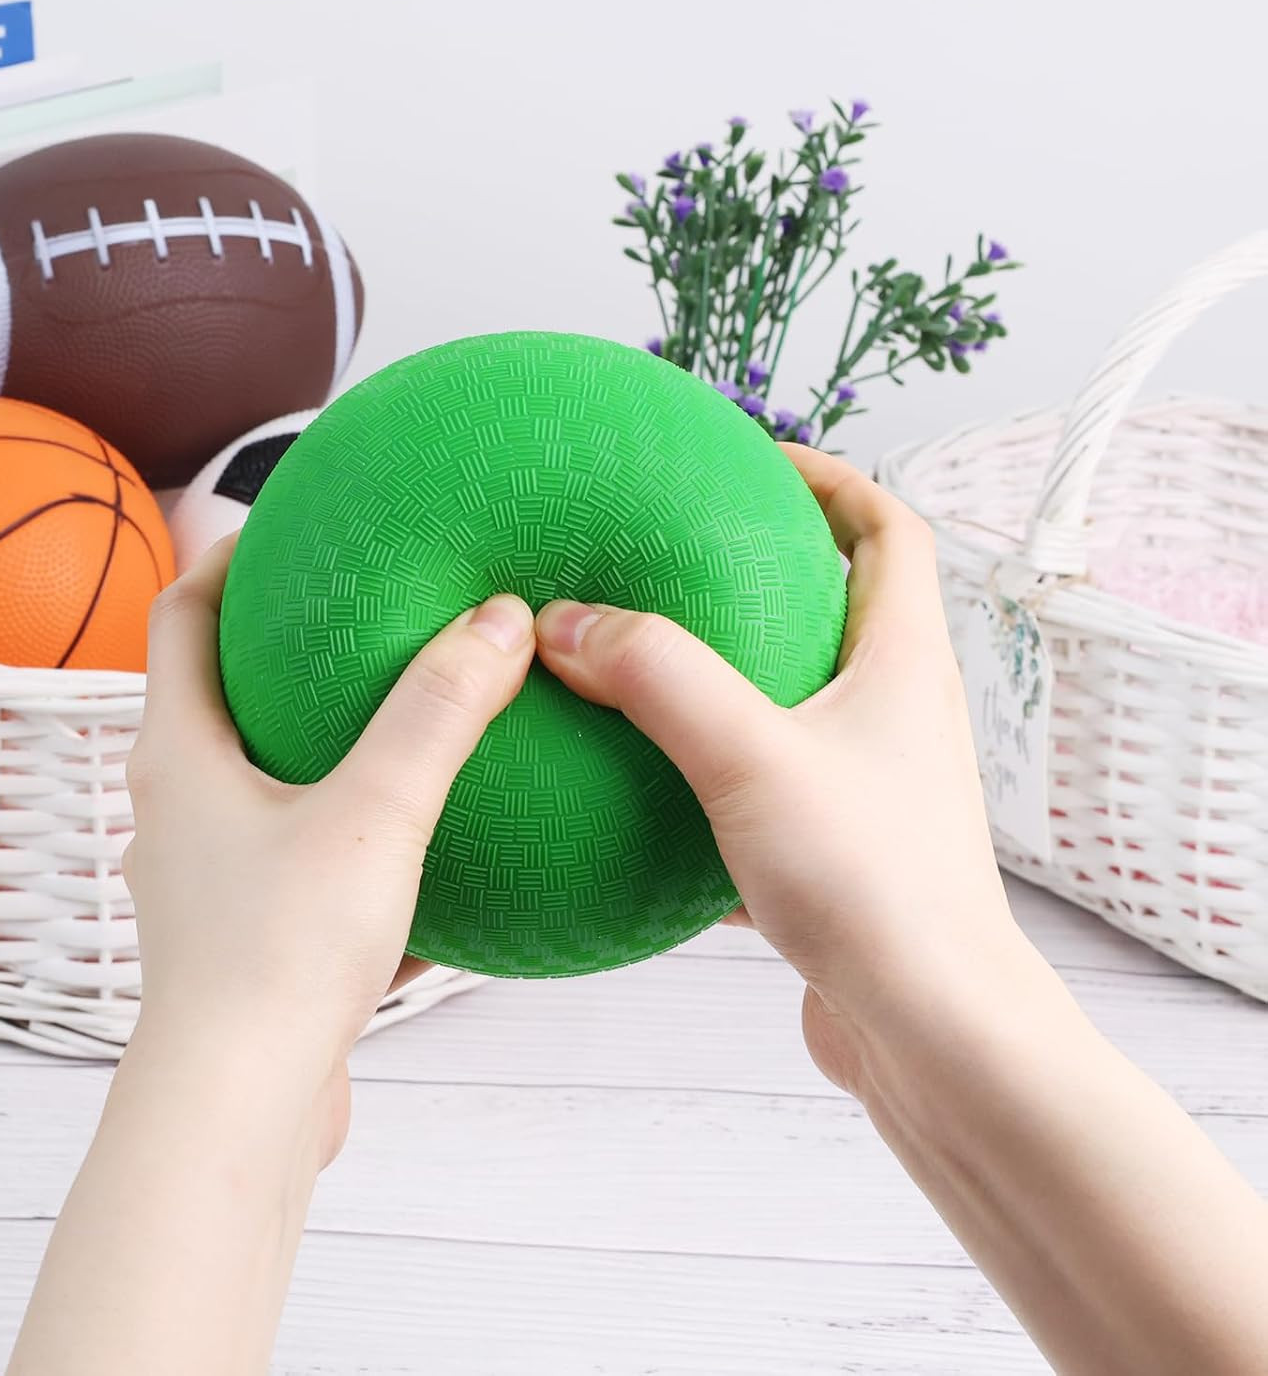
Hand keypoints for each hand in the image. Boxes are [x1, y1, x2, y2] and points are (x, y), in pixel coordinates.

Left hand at [123, 536, 534, 1130]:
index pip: (180, 614)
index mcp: (180, 753)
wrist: (236, 1114)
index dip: (222, 554)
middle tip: (366, 610)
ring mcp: (209, 874)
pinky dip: (357, 835)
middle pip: (221, 693)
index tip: (285, 522)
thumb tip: (498, 618)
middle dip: (289, 649)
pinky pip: (305, 858)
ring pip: (269, 780)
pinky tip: (436, 848)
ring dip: (328, 745)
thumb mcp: (373, 814)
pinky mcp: (246, 934)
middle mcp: (179, 805)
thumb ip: (436, 713)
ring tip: (411, 719)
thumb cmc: (277, 956)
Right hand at [533, 444, 1021, 1091]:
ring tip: (638, 671)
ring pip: (792, 706)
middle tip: (675, 561)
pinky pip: (759, 793)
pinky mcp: (835, 855)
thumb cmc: (874, 885)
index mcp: (902, 663)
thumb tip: (566, 620)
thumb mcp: (750, 756)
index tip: (754, 459)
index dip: (833, 480)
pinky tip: (632, 802)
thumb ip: (658, 678)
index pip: (889, 531)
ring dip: (725, 681)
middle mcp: (896, 716)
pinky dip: (701, 783)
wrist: (930, 1035)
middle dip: (765, 576)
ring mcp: (868, 788)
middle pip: (840, 610)